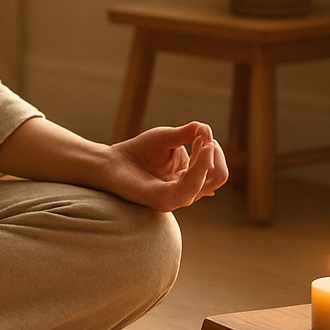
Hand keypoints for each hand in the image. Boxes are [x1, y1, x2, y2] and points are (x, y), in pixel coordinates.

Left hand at [104, 122, 227, 212]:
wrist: (111, 162)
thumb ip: (188, 134)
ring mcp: (177, 197)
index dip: (213, 148)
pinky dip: (199, 168)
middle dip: (214, 153)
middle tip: (202, 136)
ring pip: (208, 183)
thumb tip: (207, 129)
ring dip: (208, 158)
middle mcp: (187, 190)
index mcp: (190, 178)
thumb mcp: (167, 138)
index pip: (216, 169)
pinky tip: (201, 149)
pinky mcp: (163, 200)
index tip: (202, 132)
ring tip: (203, 141)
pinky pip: (188, 189)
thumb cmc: (139, 151)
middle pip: (218, 176)